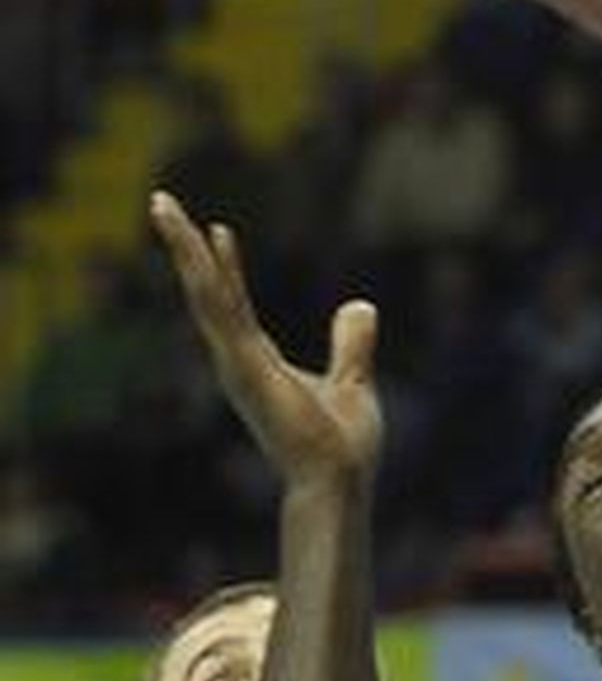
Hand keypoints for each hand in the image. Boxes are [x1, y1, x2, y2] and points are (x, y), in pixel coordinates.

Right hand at [151, 191, 380, 489]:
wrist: (339, 479)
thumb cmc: (341, 444)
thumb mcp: (352, 379)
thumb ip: (351, 344)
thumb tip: (361, 306)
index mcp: (258, 362)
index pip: (233, 304)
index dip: (223, 267)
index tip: (216, 230)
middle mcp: (238, 359)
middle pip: (205, 291)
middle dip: (183, 246)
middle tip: (161, 201)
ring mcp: (237, 362)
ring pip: (204, 292)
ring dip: (184, 247)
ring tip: (164, 204)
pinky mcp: (245, 367)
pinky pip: (224, 309)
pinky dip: (214, 273)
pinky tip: (208, 238)